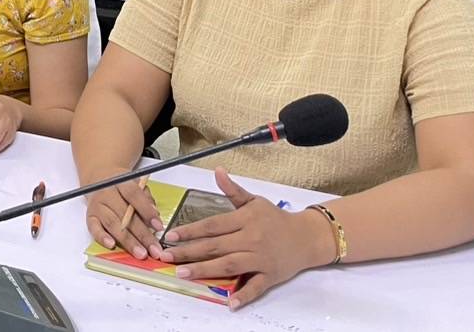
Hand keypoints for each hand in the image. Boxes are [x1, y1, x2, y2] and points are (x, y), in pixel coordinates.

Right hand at [86, 172, 163, 259]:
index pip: (133, 195)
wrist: (99, 180)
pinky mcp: (90, 217)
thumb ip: (146, 198)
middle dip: (142, 234)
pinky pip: (94, 228)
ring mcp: (97, 206)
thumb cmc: (121, 187)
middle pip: (125, 214)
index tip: (159, 226)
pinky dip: (102, 237)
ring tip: (140, 253)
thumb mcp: (136, 184)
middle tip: (154, 249)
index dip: (146, 210)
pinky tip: (112, 245)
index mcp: (120, 183)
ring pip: (113, 224)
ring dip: (128, 241)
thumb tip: (155, 215)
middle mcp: (107, 193)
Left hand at [159, 169, 335, 308]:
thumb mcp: (254, 201)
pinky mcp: (270, 275)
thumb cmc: (276, 219)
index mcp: (245, 219)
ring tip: (184, 274)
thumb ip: (233, 190)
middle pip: (216, 246)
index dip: (191, 230)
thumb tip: (218, 171)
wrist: (306, 237)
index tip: (171, 236)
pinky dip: (244, 295)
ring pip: (230, 265)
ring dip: (206, 270)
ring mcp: (261, 258)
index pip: (212, 225)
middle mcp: (251, 239)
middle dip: (190, 252)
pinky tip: (229, 303)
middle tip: (167, 257)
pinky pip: (256, 287)